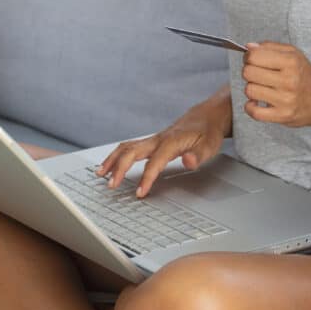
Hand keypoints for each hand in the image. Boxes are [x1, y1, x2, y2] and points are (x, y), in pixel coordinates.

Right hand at [94, 107, 225, 198]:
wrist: (207, 116)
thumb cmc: (207, 132)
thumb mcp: (210, 145)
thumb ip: (198, 155)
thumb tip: (188, 161)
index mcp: (171, 142)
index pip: (154, 162)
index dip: (146, 178)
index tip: (139, 193)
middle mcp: (158, 139)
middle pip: (132, 151)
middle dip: (119, 168)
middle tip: (111, 185)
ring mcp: (152, 139)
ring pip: (126, 147)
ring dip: (112, 160)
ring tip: (100, 174)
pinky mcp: (151, 141)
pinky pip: (129, 147)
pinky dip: (116, 156)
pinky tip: (110, 165)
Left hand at [242, 41, 310, 128]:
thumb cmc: (303, 75)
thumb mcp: (293, 54)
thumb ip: (269, 47)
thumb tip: (248, 47)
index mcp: (290, 62)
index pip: (254, 56)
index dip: (248, 57)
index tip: (252, 60)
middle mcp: (289, 80)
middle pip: (248, 73)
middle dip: (249, 72)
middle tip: (257, 74)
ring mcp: (285, 100)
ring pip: (249, 90)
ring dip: (251, 88)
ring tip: (261, 87)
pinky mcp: (282, 115)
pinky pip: (254, 112)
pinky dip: (250, 107)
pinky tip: (256, 102)